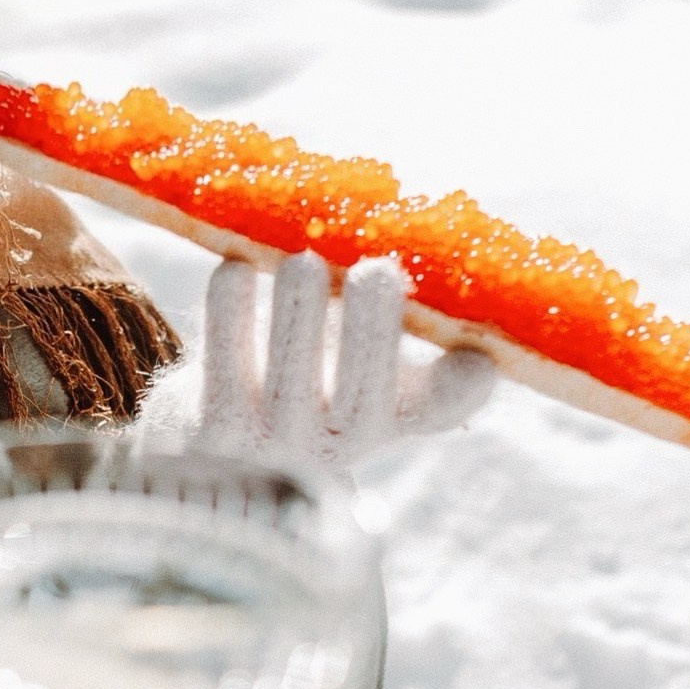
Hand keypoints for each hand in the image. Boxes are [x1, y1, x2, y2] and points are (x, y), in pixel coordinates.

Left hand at [139, 251, 494, 472]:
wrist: (206, 447)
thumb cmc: (298, 382)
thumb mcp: (354, 363)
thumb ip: (384, 317)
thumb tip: (414, 241)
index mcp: (383, 414)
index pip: (437, 408)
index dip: (463, 387)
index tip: (484, 355)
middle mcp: (333, 440)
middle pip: (363, 397)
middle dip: (372, 332)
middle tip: (378, 272)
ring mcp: (270, 439)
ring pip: (291, 380)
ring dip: (299, 316)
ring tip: (302, 263)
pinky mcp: (211, 425)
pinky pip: (222, 366)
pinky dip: (229, 312)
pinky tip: (234, 267)